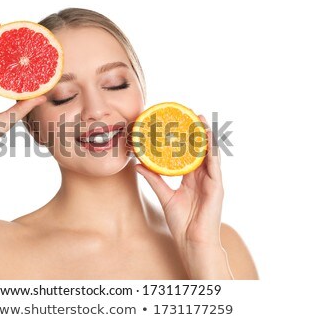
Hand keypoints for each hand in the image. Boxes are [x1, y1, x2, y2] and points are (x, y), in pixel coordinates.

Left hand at [135, 115, 231, 277]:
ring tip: (200, 118)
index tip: (177, 123)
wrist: (192, 240)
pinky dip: (212, 150)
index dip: (185, 139)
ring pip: (209, 153)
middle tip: (189, 114)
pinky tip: (208, 137)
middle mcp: (202, 176)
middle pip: (200, 149)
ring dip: (206, 135)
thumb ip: (153, 179)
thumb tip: (138, 164)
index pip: (188, 153)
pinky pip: (214, 164)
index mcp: (191, 178)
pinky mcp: (217, 186)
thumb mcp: (164, 195)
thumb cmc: (181, 222)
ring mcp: (211, 180)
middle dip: (196, 131)